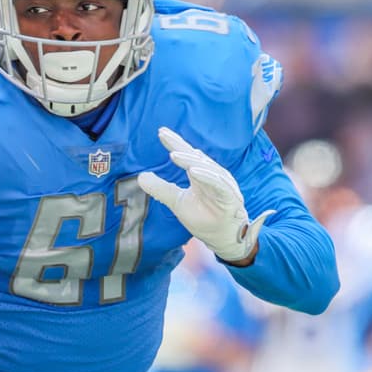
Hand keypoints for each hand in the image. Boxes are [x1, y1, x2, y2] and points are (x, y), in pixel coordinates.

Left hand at [137, 127, 274, 263]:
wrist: (221, 239)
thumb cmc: (204, 218)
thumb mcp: (177, 202)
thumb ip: (161, 189)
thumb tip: (141, 176)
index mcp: (200, 175)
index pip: (186, 155)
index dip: (174, 143)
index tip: (160, 132)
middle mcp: (212, 176)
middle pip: (195, 157)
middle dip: (180, 145)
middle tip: (164, 136)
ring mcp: (222, 185)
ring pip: (206, 168)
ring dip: (191, 160)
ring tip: (174, 154)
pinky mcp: (230, 196)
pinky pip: (219, 184)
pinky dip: (207, 177)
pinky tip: (194, 171)